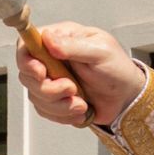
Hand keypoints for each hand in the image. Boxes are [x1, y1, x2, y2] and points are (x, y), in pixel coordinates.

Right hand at [15, 22, 146, 127]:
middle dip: (48, 89)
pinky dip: (63, 115)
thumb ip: (73, 46)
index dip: (27, 60)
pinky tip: (80, 110)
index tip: (41, 73)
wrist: (126, 97)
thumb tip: (48, 39)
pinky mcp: (55, 99)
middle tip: (72, 89)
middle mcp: (51, 58)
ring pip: (35, 95)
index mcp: (60, 39)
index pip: (26, 44)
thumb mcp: (100, 52)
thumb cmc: (117, 69)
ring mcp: (52, 80)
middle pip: (27, 75)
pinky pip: (45, 110)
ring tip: (82, 104)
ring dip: (59, 105)